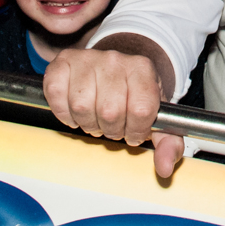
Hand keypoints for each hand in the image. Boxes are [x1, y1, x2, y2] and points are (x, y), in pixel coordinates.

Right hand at [44, 48, 184, 177]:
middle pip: (110, 111)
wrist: (115, 69)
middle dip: (111, 129)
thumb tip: (164, 167)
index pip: (141, 109)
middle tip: (112, 125)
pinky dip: (63, 112)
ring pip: (81, 106)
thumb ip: (168, 143)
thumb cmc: (134, 95)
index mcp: (143, 69)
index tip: (133, 130)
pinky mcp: (63, 62)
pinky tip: (75, 111)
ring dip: (87, 122)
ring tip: (95, 117)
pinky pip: (56, 94)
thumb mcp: (157, 117)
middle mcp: (115, 59)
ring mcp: (87, 58)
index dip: (136, 130)